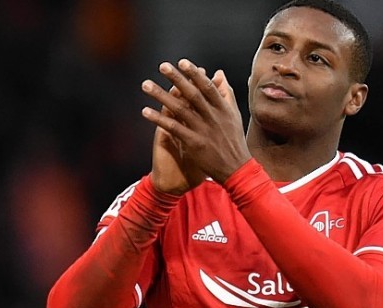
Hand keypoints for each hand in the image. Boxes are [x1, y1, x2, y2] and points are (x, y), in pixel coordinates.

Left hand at [141, 60, 250, 182]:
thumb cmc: (234, 141)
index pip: (207, 86)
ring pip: (180, 109)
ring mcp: (203, 130)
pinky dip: (159, 119)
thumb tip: (219, 72)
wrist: (237, 169)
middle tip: (162, 66)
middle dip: (177, 78)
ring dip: (161, 96)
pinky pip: (173, 128)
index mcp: (223, 108)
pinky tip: (145, 111)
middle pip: (192, 94)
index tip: (182, 62)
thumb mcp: (234, 115)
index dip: (194, 74)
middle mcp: (213, 117)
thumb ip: (226, 93)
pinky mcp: (193, 143)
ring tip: (146, 85)